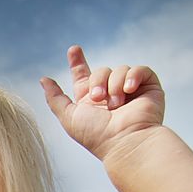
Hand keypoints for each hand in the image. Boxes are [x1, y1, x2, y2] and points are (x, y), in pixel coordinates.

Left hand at [40, 45, 164, 160]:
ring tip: (116, 104)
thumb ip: (55, 98)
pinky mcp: (148, 87)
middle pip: (100, 71)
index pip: (84, 75)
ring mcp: (130, 90)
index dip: (78, 62)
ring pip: (119, 69)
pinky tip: (129, 90)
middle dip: (97, 81)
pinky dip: (133, 77)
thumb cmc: (96, 135)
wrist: (124, 141)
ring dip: (114, 85)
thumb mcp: (68, 117)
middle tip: (98, 99)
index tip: (73, 49)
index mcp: (91, 100)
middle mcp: (110, 94)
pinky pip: (140, 70)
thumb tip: (44, 79)